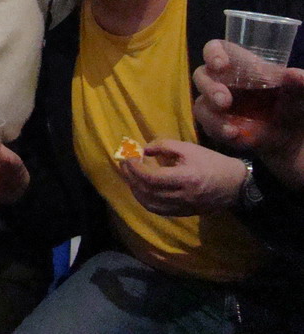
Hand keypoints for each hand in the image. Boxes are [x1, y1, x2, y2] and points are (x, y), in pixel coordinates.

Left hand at [119, 139, 244, 215]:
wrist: (236, 184)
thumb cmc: (212, 162)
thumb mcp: (189, 148)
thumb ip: (164, 146)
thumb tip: (143, 149)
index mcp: (186, 178)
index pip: (151, 178)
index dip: (135, 168)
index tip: (128, 156)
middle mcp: (183, 196)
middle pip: (147, 191)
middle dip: (131, 177)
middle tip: (123, 163)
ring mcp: (183, 207)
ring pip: (150, 204)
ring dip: (135, 190)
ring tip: (129, 175)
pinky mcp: (184, 213)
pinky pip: (159, 210)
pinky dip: (145, 200)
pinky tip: (140, 189)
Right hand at [193, 39, 303, 149]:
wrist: (291, 135)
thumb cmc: (292, 102)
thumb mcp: (300, 91)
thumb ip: (298, 81)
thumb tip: (294, 74)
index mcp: (238, 64)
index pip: (215, 49)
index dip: (213, 54)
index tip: (221, 65)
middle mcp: (222, 81)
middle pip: (201, 76)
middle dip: (209, 88)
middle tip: (224, 101)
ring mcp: (215, 105)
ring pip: (201, 105)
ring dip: (212, 117)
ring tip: (231, 129)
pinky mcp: (216, 125)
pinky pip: (208, 127)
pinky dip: (219, 132)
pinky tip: (235, 136)